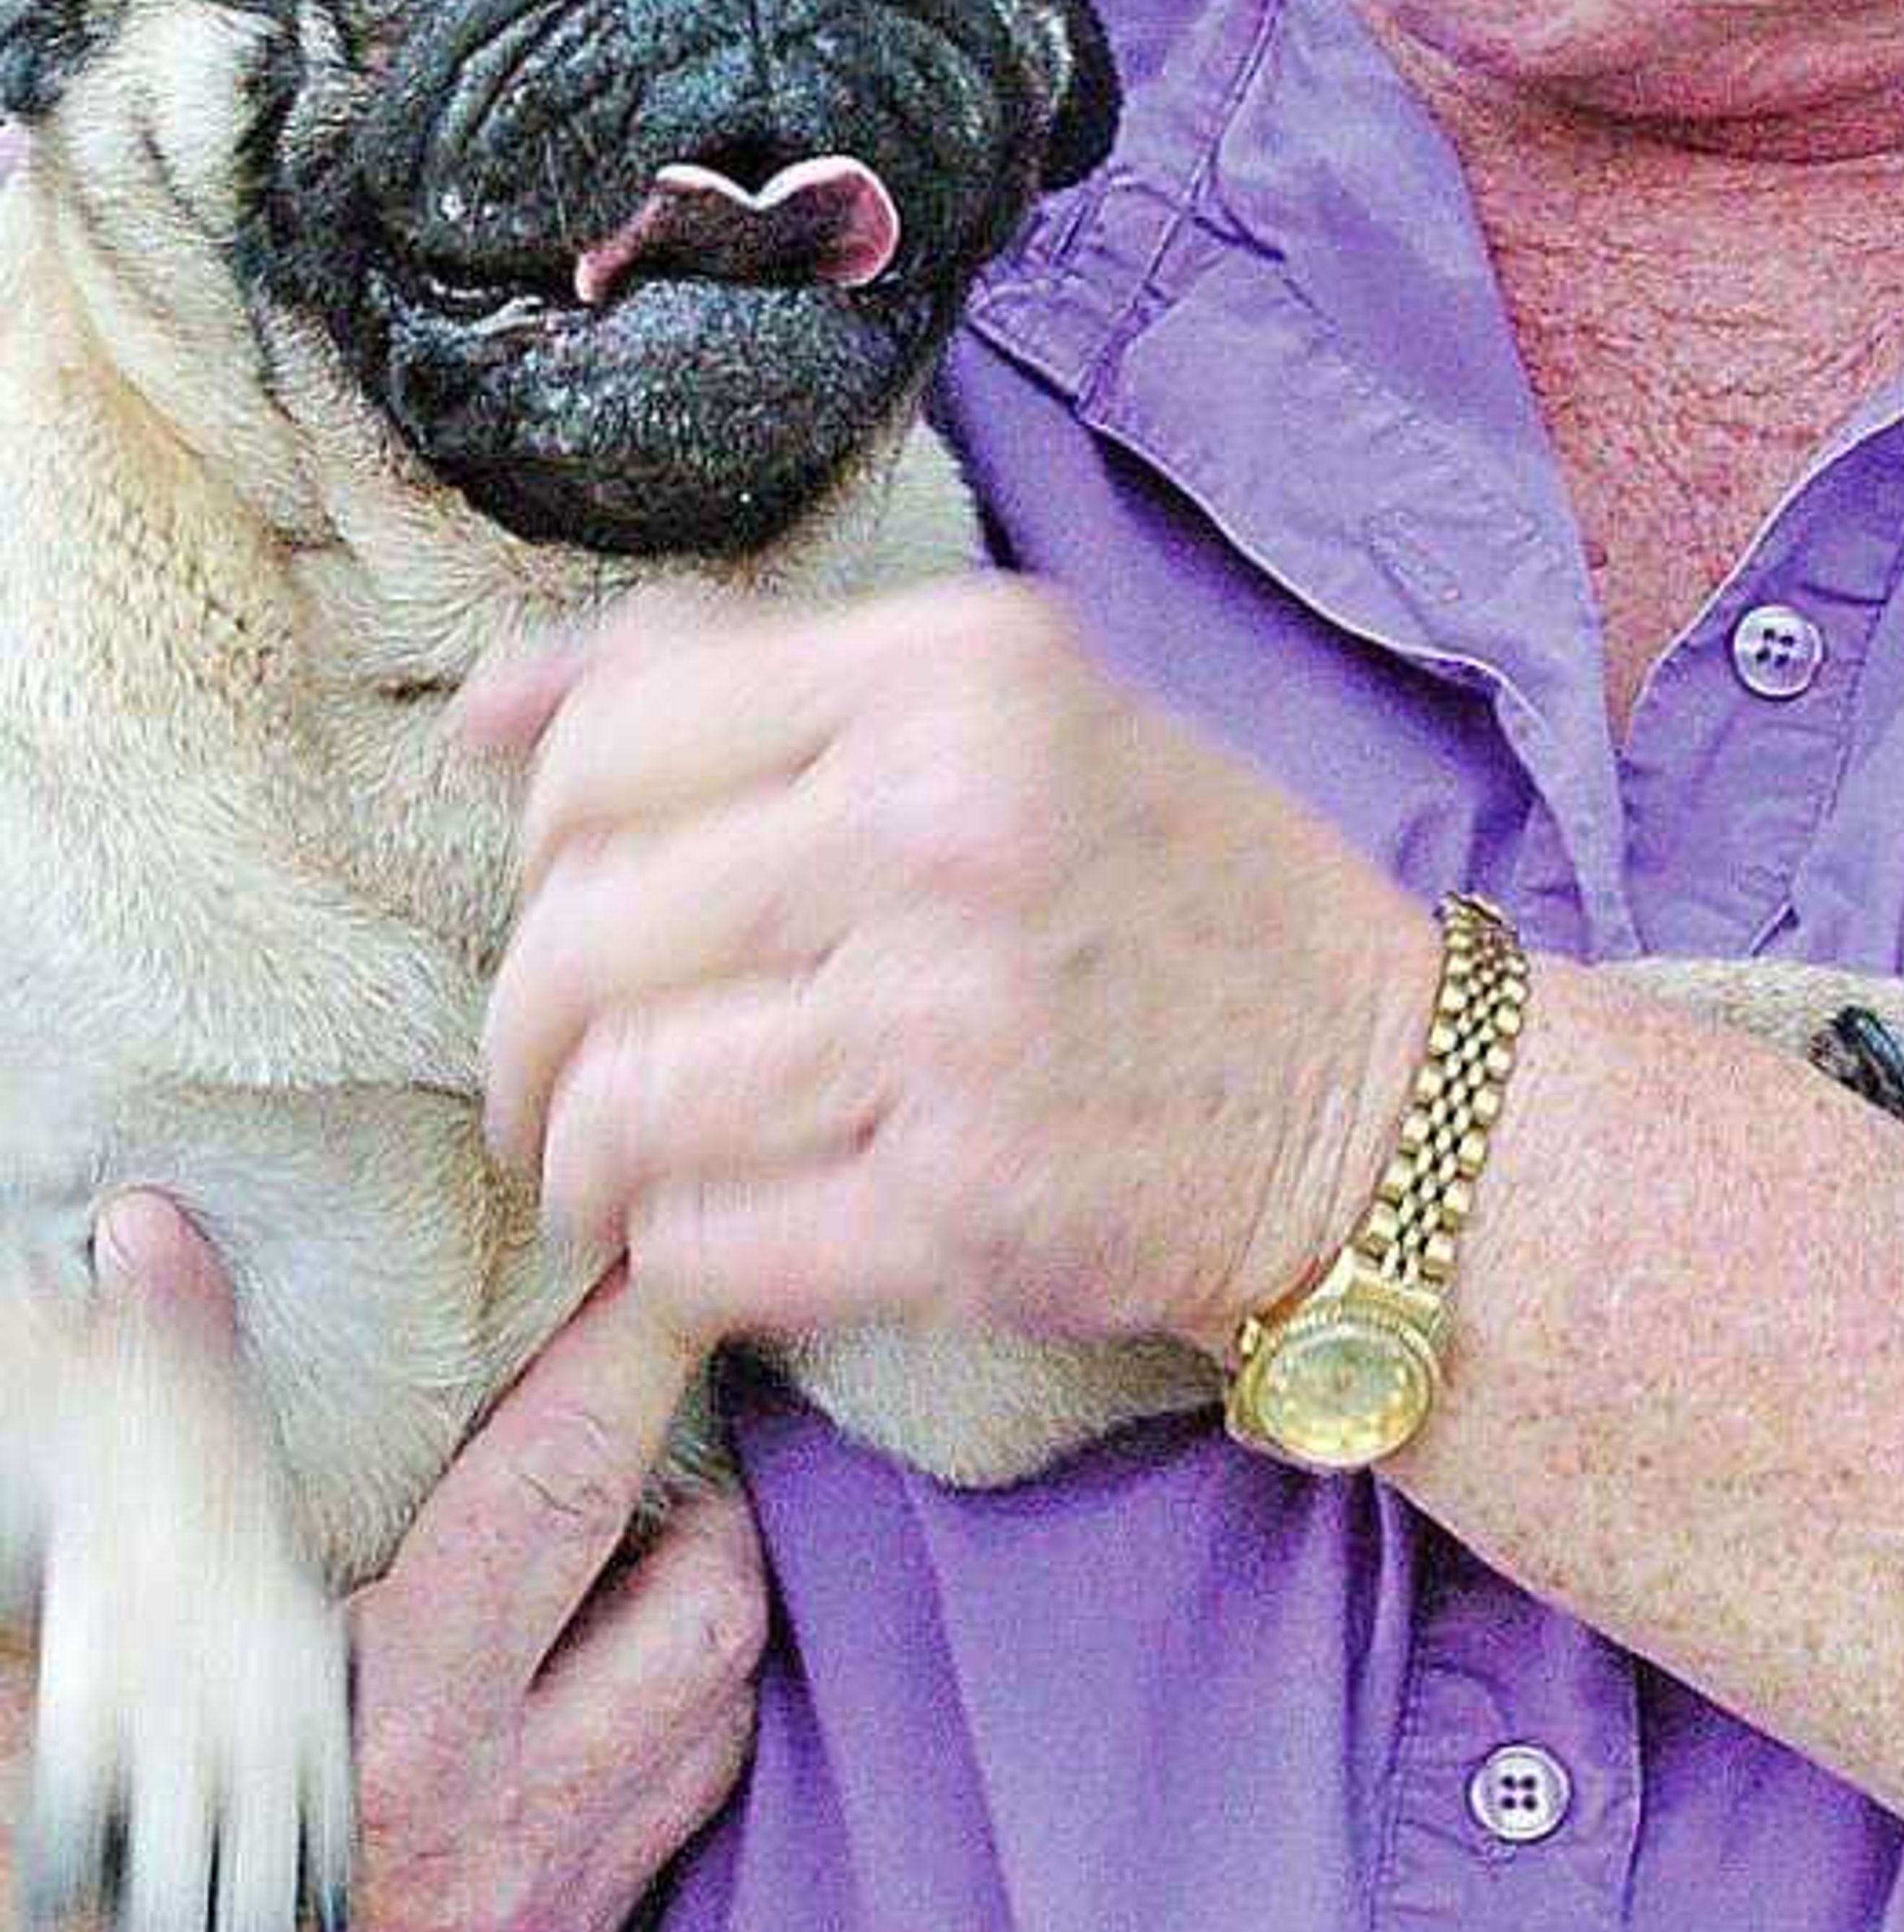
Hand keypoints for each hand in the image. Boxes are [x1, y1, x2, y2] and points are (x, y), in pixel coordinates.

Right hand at [1, 1210, 767, 1931]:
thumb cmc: (80, 1766)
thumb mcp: (125, 1584)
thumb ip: (175, 1398)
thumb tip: (159, 1233)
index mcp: (390, 1736)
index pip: (560, 1494)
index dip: (627, 1362)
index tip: (663, 1278)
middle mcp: (489, 1842)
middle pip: (702, 1607)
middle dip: (698, 1495)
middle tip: (648, 1422)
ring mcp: (531, 1916)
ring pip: (720, 1710)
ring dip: (701, 1607)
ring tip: (635, 1532)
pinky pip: (686, 1804)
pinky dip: (676, 1713)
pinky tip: (608, 1655)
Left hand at [458, 576, 1438, 1369]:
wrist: (1388, 1104)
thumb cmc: (1174, 893)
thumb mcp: (1002, 705)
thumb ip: (746, 679)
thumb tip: (488, 712)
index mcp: (955, 674)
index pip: (606, 746)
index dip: (551, 835)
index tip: (585, 892)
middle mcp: (946, 831)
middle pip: (581, 933)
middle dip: (536, 1027)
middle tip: (570, 1067)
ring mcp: (955, 1030)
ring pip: (619, 1103)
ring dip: (585, 1158)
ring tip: (618, 1165)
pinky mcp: (967, 1213)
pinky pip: (702, 1246)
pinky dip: (672, 1257)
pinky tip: (714, 1233)